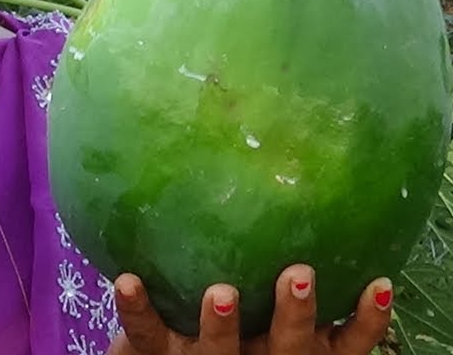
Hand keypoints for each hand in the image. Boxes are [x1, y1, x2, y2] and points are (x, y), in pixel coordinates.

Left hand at [107, 264, 392, 354]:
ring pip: (219, 352)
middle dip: (296, 315)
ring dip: (221, 324)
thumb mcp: (261, 303)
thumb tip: (294, 171)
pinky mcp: (156, 352)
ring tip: (220, 292)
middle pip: (288, 349)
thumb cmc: (217, 318)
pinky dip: (138, 306)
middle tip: (299, 275)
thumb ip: (273, 254)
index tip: (380, 283)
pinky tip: (128, 279)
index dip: (366, 320)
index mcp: (288, 348)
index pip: (343, 343)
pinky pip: (144, 330)